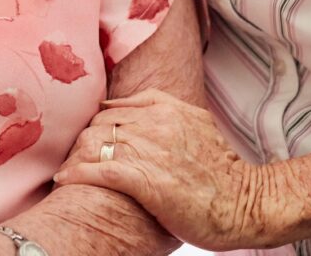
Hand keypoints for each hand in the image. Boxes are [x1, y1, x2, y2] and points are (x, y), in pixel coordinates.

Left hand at [53, 88, 277, 250]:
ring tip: (67, 169)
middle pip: (100, 125)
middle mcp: (156, 124)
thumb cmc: (220, 172)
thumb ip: (162, 109)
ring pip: (95, 144)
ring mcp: (151, 151)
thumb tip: (122, 107)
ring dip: (76, 158)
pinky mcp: (146, 180)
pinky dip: (78, 174)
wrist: (244, 204)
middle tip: (72, 158)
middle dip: (82, 142)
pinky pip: (99, 171)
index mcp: (167, 108)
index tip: (86, 140)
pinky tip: (66, 179)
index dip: (95, 125)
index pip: (113, 109)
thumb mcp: (196, 124)